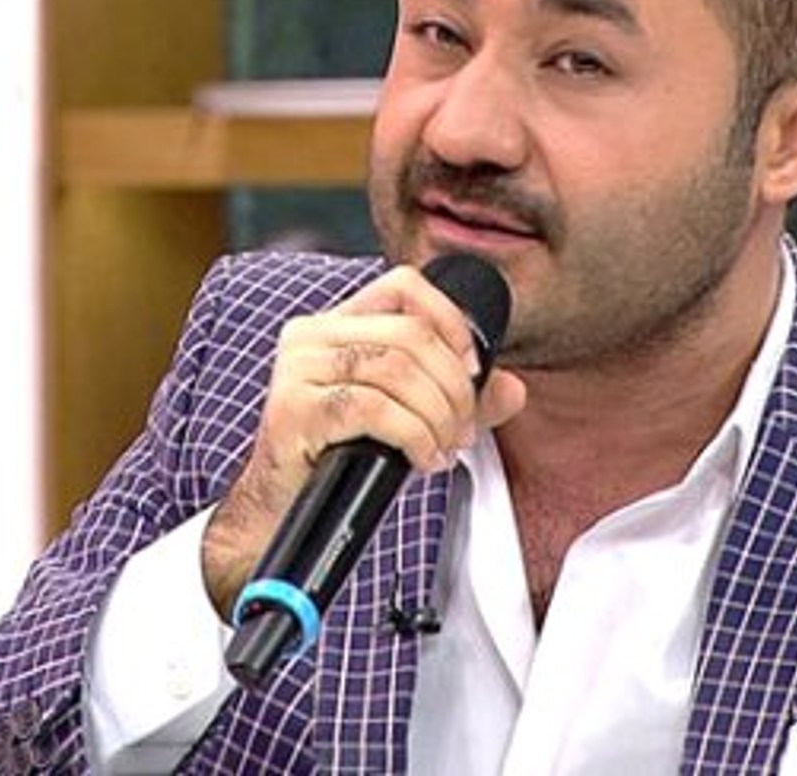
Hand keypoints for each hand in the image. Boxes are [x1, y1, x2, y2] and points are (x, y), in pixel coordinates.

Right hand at [199, 264, 526, 615]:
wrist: (283, 509)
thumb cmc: (340, 458)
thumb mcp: (407, 418)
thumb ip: (458, 399)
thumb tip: (513, 389)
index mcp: (335, 324)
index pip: (404, 286)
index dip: (450, 321)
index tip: (471, 369)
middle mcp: (310, 336)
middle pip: (411, 334)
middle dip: (454, 388)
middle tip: (462, 430)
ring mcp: (296, 369)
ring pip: (398, 370)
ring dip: (438, 416)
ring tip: (442, 449)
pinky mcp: (293, 408)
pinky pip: (375, 409)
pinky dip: (414, 437)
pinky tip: (420, 461)